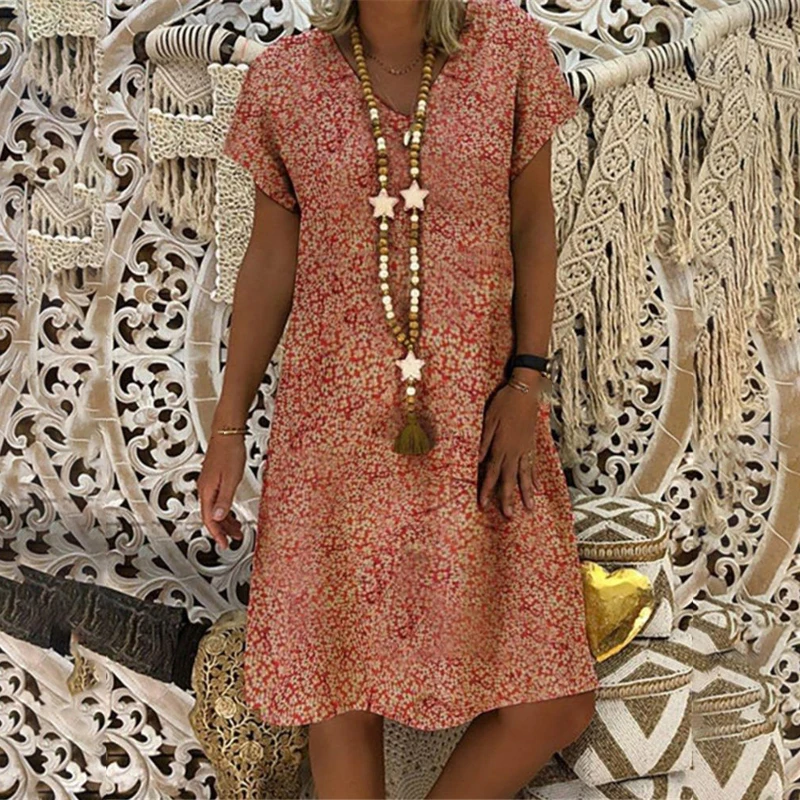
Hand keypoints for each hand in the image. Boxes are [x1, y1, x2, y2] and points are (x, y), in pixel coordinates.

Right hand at [197, 433, 245, 549]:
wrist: (227, 434)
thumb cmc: (230, 452)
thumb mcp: (231, 480)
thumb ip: (224, 500)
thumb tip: (217, 517)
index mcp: (207, 491)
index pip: (209, 519)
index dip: (217, 534)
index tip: (224, 544)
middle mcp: (205, 488)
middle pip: (211, 516)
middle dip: (223, 529)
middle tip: (233, 538)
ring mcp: (209, 483)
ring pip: (215, 508)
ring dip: (225, 520)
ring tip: (237, 528)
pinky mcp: (214, 479)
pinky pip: (217, 499)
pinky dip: (225, 508)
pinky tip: (232, 511)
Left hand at [478, 380, 540, 518]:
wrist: (525, 390)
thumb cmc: (503, 403)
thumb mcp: (488, 419)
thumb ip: (483, 441)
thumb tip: (476, 460)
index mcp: (501, 446)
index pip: (492, 473)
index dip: (487, 490)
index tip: (483, 505)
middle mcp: (514, 451)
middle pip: (510, 479)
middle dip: (508, 499)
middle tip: (509, 517)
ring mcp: (525, 449)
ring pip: (525, 475)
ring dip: (526, 493)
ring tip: (529, 509)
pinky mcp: (532, 444)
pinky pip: (534, 464)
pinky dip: (535, 477)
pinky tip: (537, 488)